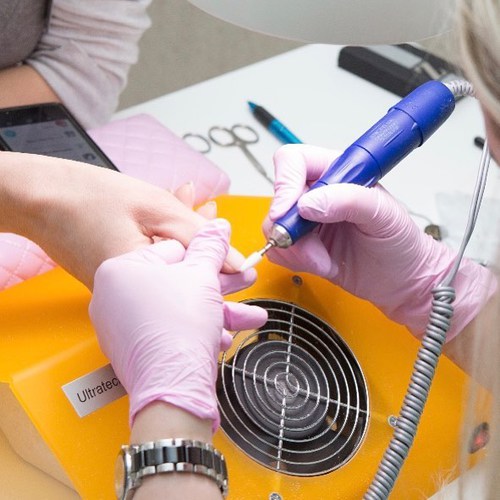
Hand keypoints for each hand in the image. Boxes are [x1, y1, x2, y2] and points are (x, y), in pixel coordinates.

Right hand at [0, 152, 244, 287]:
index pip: (202, 290)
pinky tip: (177, 222)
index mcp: (144, 284)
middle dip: (212, 258)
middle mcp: (134, 297)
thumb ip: (199, 235)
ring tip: (202, 213)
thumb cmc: (88, 199)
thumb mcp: (156, 209)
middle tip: (222, 232)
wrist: (39, 198)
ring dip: (191, 247)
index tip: (247, 266)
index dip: (228, 275)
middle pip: (190, 284)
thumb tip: (235, 258)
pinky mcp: (117, 283)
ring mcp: (123, 292)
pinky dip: (169, 246)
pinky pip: (154, 268)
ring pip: (173, 273)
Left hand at [89, 219, 267, 428]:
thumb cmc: (180, 326)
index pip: (172, 249)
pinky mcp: (133, 349)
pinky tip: (226, 334)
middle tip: (242, 281)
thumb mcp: (202, 275)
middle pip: (177, 281)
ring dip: (217, 310)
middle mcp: (112, 295)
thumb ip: (211, 246)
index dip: (206, 257)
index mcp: (118, 268)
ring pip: (178, 307)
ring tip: (249, 314)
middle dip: (218, 285)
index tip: (227, 262)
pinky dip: (197, 329)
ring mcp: (120, 325)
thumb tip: (219, 227)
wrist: (173, 389)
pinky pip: (170, 329)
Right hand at [265, 145, 495, 338]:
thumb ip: (349, 201)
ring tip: (324, 260)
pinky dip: (295, 261)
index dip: (285, 183)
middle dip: (290, 227)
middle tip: (311, 246)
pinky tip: (322, 265)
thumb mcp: (385, 215)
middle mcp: (318, 193)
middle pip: (278, 198)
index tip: (290, 211)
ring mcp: (308, 221)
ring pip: (275, 227)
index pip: (294, 162)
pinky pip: (280, 251)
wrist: (405, 281)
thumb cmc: (402, 243)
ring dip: (296, 249)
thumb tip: (308, 203)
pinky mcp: (304, 246)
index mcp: (338, 172)